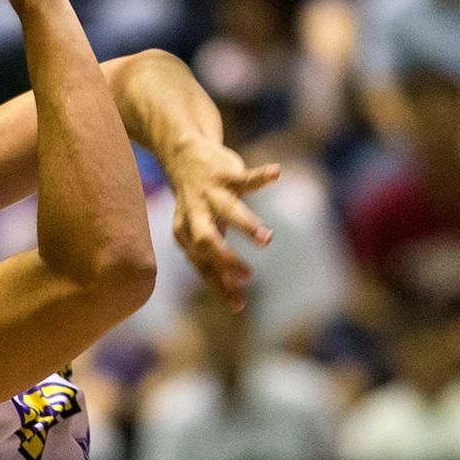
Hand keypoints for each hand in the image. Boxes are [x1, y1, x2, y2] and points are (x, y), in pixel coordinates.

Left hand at [164, 136, 277, 307]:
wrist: (183, 154)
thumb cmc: (198, 205)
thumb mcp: (202, 233)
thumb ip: (216, 266)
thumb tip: (235, 306)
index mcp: (186, 232)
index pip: (202, 263)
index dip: (218, 284)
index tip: (238, 304)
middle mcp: (196, 212)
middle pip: (205, 240)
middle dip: (224, 259)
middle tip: (248, 275)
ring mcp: (211, 192)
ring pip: (228, 209)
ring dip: (246, 225)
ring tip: (266, 239)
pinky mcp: (227, 173)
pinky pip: (247, 177)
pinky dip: (262, 176)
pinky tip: (277, 173)